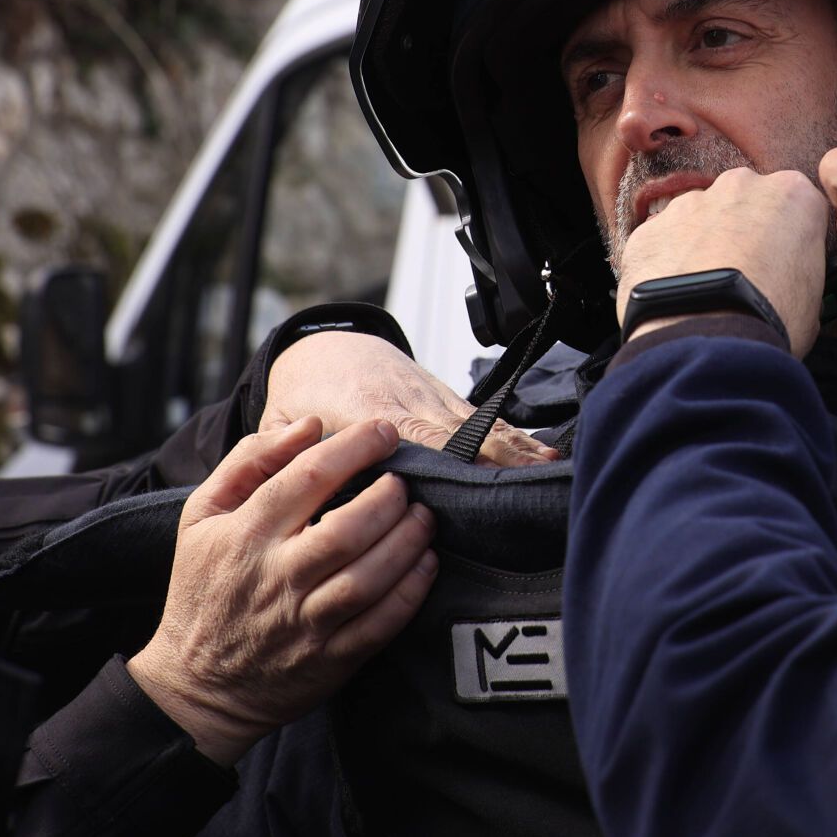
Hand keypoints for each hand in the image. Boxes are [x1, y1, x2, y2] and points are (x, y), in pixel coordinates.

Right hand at [127, 416, 436, 764]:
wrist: (197, 684)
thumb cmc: (206, 586)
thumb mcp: (201, 515)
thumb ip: (249, 461)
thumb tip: (309, 425)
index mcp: (246, 535)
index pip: (308, 478)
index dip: (355, 447)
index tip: (384, 432)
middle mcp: (277, 577)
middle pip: (347, 529)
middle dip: (388, 497)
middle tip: (404, 481)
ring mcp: (306, 622)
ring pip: (368, 577)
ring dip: (408, 540)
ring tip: (422, 516)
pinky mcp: (331, 659)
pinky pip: (382, 623)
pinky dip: (412, 589)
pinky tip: (426, 561)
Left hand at [266, 332, 556, 466]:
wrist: (327, 347)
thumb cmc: (302, 395)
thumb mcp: (281, 423)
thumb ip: (287, 454)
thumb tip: (304, 489)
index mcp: (373, 412)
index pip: (422, 438)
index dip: (456, 458)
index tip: (483, 485)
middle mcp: (414, 405)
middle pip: (468, 434)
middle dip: (504, 460)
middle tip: (538, 490)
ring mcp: (437, 402)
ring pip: (485, 427)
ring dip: (520, 451)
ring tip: (555, 477)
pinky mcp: (449, 403)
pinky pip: (488, 423)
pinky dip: (518, 440)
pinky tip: (546, 460)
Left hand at [615, 166, 829, 356]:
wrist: (712, 341)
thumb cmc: (772, 318)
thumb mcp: (813, 294)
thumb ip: (800, 267)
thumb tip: (787, 282)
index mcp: (791, 195)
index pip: (795, 207)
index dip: (788, 237)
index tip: (782, 261)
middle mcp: (740, 187)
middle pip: (743, 202)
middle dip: (742, 231)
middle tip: (744, 275)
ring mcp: (690, 203)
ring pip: (698, 219)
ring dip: (702, 246)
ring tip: (707, 290)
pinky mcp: (650, 228)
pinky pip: (662, 242)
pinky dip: (668, 264)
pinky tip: (677, 295)